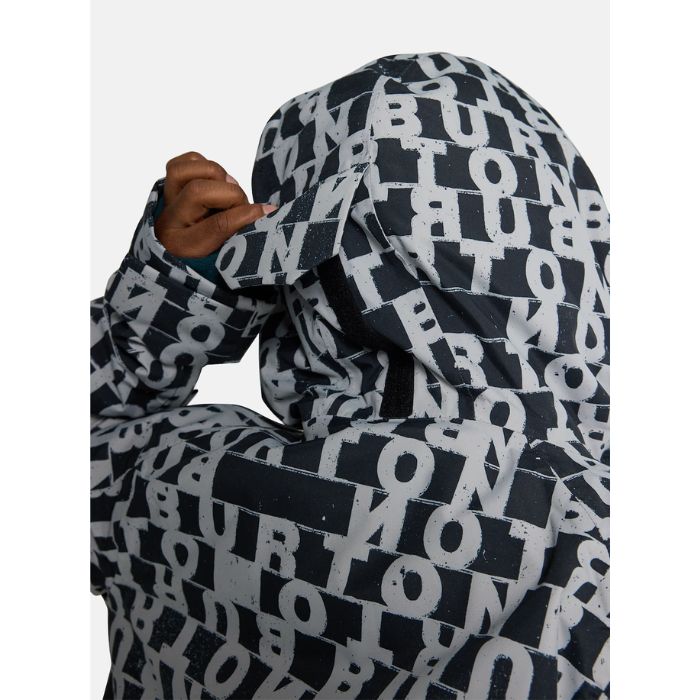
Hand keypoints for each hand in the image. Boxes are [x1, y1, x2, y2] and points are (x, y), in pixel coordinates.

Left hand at [154, 151, 276, 256]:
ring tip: (228, 190)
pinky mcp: (169, 184)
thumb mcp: (226, 252)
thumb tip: (269, 210)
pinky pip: (184, 162)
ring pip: (184, 171)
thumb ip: (244, 233)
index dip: (243, 215)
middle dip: (231, 194)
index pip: (215, 225)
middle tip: (241, 205)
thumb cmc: (210, 254)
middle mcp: (169, 221)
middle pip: (198, 191)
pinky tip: (215, 181)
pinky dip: (203, 165)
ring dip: (215, 175)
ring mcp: (166, 200)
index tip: (265, 212)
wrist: (183, 251)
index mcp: (184, 246)